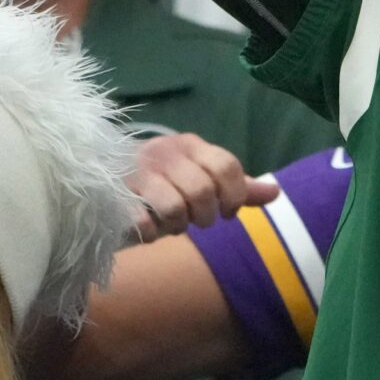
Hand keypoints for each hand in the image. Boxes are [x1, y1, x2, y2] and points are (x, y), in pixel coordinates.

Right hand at [126, 132, 279, 240]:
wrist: (104, 178)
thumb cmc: (162, 183)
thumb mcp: (200, 178)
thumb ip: (236, 187)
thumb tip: (276, 193)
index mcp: (190, 145)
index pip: (227, 165)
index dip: (234, 195)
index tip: (227, 213)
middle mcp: (165, 152)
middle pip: (202, 190)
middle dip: (205, 217)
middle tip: (195, 221)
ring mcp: (138, 171)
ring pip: (174, 208)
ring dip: (176, 226)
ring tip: (170, 224)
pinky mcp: (115, 193)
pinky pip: (143, 222)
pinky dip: (150, 233)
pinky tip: (147, 228)